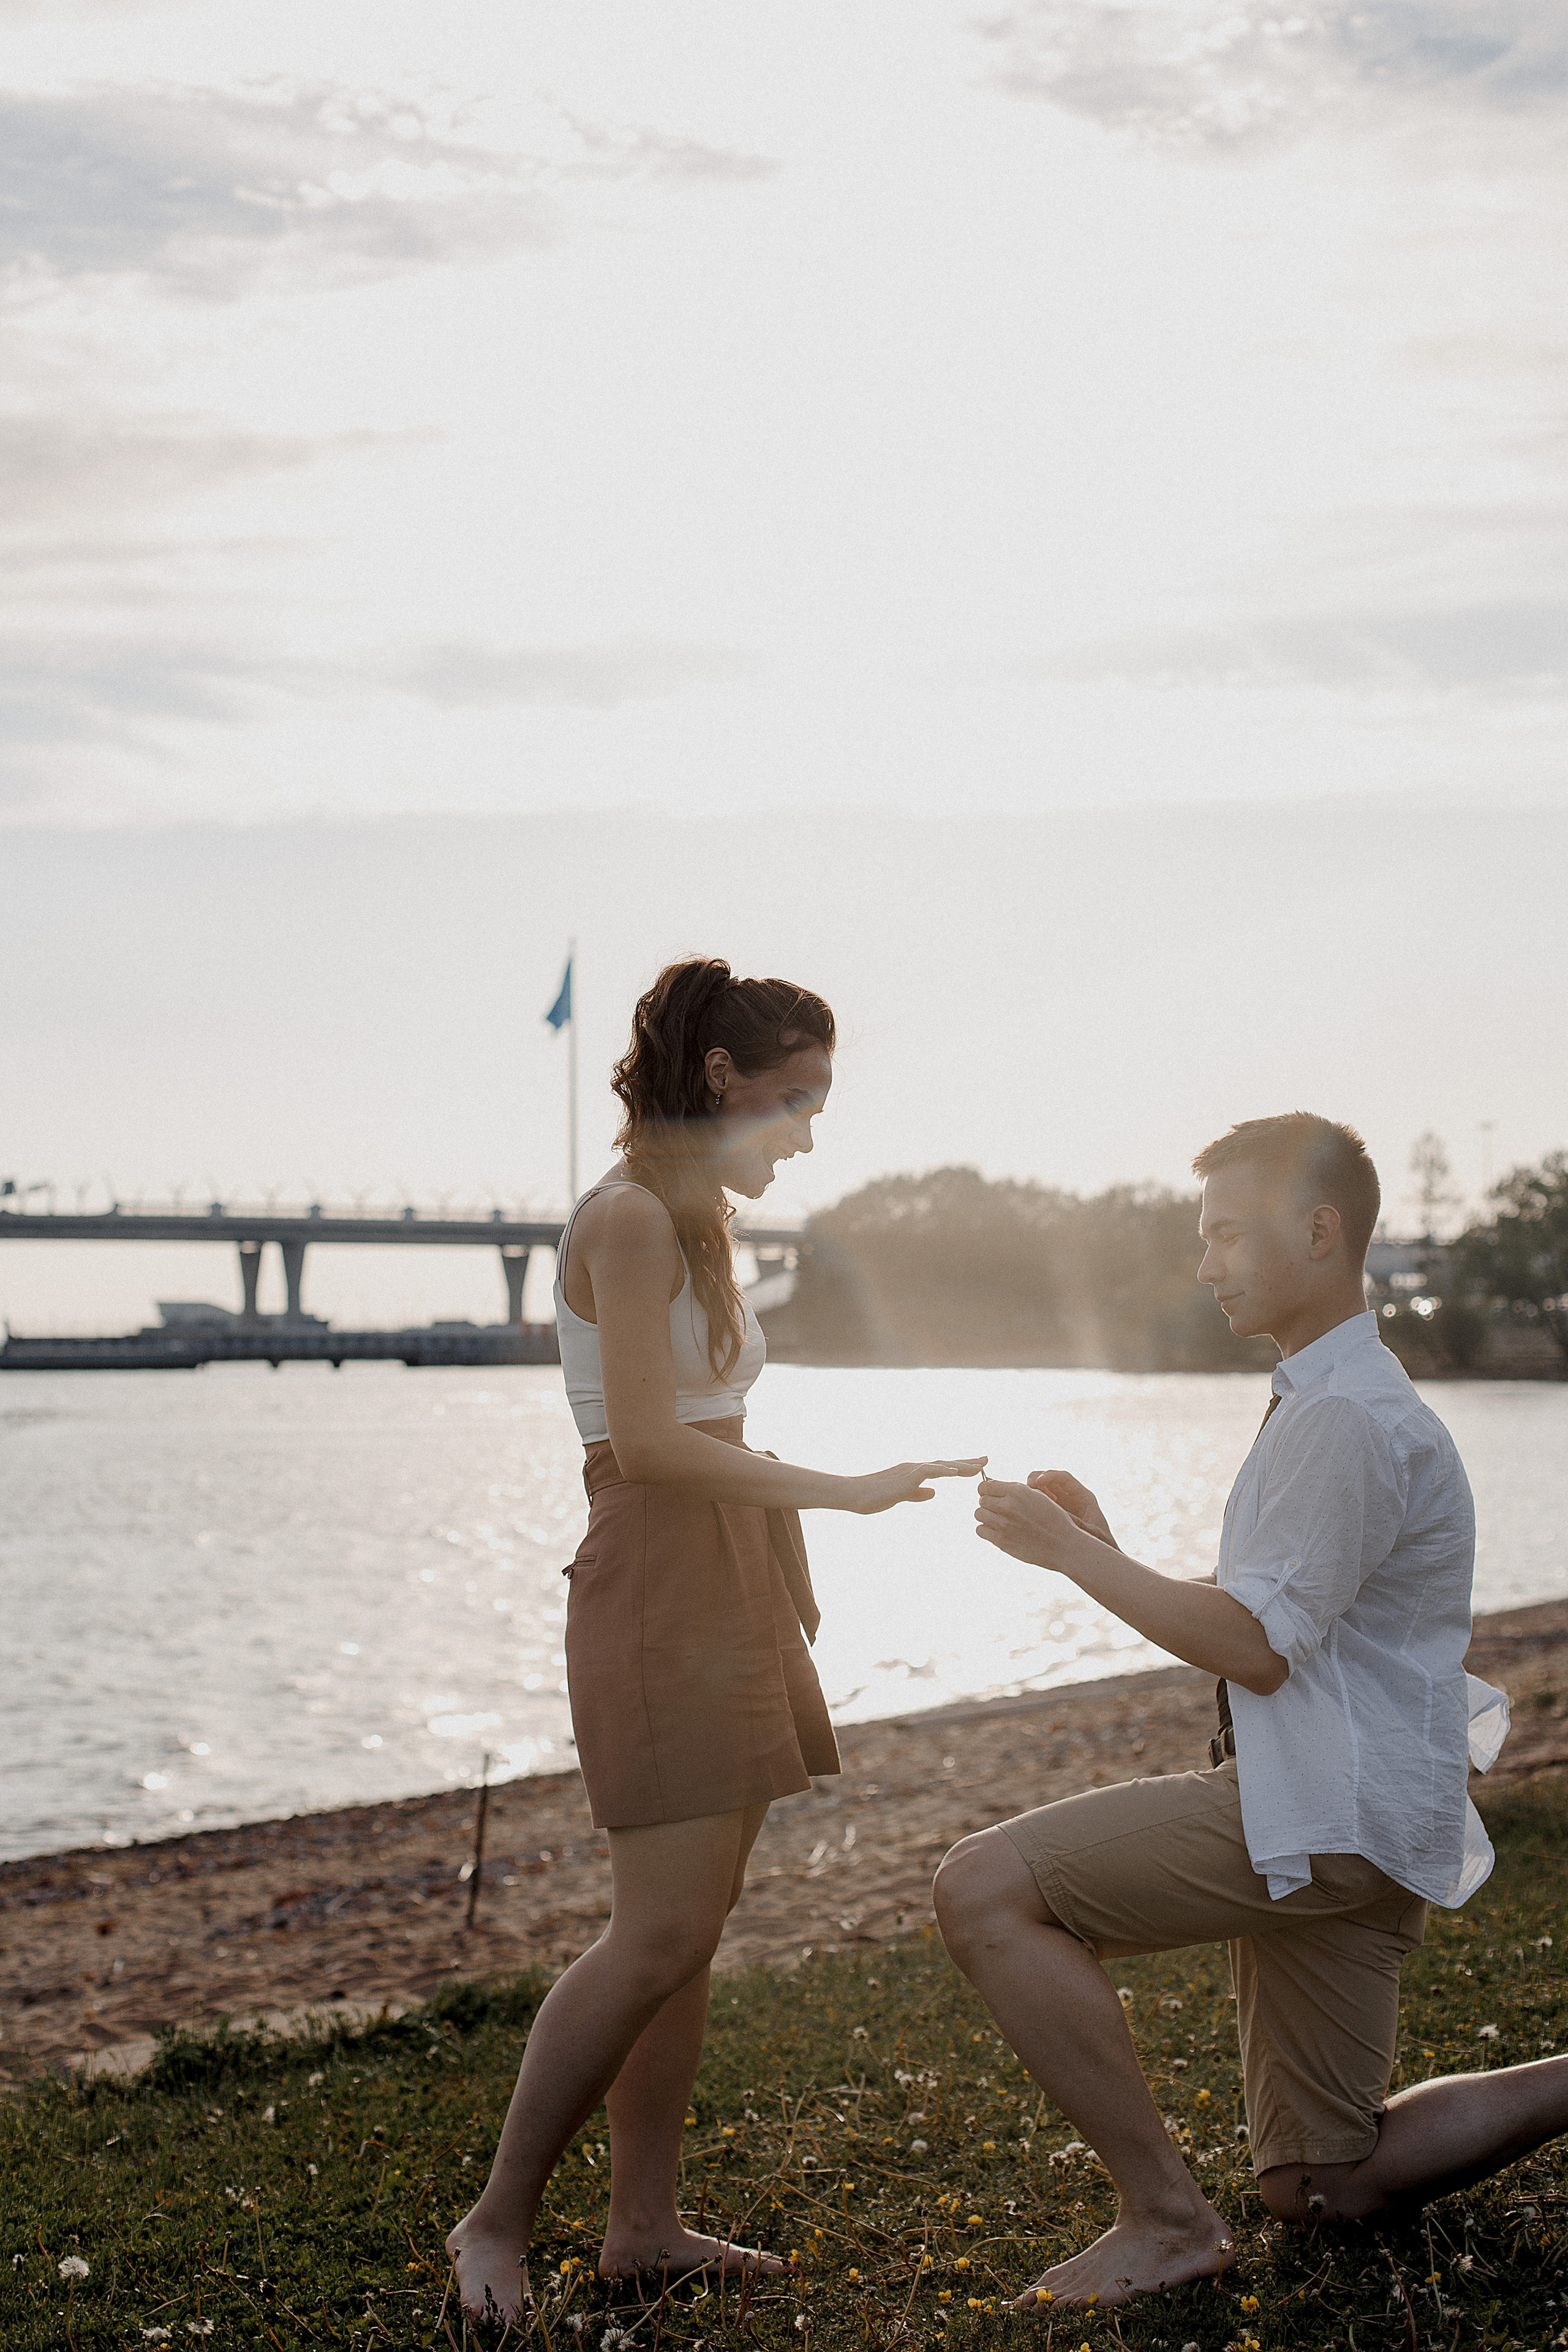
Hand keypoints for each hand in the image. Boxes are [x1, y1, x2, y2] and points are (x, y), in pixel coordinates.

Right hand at [846, 1458, 986, 1515]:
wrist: (853, 1494)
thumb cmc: (873, 1496)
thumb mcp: (902, 1496)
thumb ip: (917, 1494)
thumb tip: (933, 1493)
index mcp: (915, 1473)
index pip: (943, 1469)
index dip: (962, 1467)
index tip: (980, 1467)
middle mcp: (915, 1468)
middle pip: (947, 1464)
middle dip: (968, 1462)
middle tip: (987, 1460)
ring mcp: (910, 1471)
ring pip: (940, 1465)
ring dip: (960, 1465)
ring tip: (978, 1466)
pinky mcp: (904, 1478)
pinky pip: (926, 1472)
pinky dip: (942, 1471)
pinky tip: (955, 1472)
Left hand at [974, 1475, 1086, 1570]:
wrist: (1063, 1545)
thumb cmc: (1053, 1519)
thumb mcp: (1038, 1496)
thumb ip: (1015, 1490)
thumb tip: (992, 1484)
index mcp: (1017, 1491)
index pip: (985, 1485)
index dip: (987, 1490)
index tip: (992, 1495)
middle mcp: (1008, 1505)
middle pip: (981, 1499)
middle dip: (988, 1503)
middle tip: (998, 1510)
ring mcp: (1003, 1524)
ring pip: (979, 1514)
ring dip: (986, 1517)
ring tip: (998, 1520)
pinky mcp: (1001, 1540)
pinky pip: (980, 1530)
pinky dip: (986, 1530)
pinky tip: (997, 1531)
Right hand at [1026, 1469, 1116, 1548]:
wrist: (1099, 1558)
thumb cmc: (1101, 1545)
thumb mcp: (1092, 1534)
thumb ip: (1076, 1522)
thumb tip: (1058, 1513)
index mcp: (1083, 1497)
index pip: (1064, 1478)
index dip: (1050, 1476)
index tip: (1038, 1482)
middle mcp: (1070, 1498)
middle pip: (1051, 1479)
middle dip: (1037, 1478)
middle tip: (1028, 1486)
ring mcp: (1060, 1507)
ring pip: (1042, 1490)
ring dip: (1032, 1491)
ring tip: (1028, 1501)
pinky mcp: (1052, 1516)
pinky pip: (1039, 1505)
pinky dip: (1031, 1504)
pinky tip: (1028, 1512)